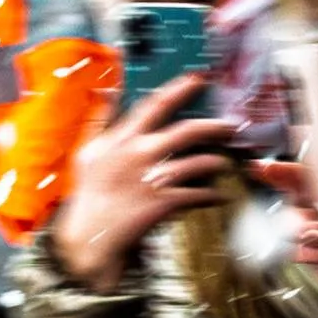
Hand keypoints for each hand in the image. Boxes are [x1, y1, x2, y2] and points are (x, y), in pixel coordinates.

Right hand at [50, 74, 231, 293]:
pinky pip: (201, 194)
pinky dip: (213, 194)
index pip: (154, 106)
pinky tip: (217, 195)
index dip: (179, 89)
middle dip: (215, 126)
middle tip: (229, 126)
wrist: (89, 238)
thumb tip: (107, 93)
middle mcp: (139, 155)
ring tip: (223, 163)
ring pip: (201, 162)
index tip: (199, 79)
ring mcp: (154, 179)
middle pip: (189, 130)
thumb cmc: (89, 195)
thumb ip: (99, 122)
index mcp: (121, 140)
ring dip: (218, 162)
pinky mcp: (165, 203)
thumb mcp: (87, 154)